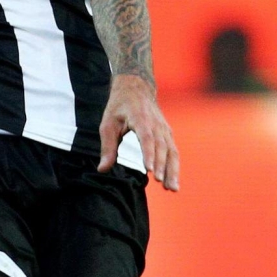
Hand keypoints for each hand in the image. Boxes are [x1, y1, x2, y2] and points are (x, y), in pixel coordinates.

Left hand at [101, 73, 178, 189]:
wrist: (136, 88)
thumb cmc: (119, 106)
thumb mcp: (108, 124)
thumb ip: (107, 147)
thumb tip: (102, 169)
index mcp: (141, 119)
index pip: (147, 138)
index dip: (149, 154)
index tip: (151, 170)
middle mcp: (156, 125)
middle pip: (162, 147)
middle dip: (163, 166)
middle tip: (161, 183)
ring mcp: (164, 129)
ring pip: (172, 152)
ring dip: (173, 171)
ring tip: (172, 189)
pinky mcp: (168, 135)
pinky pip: (173, 152)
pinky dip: (174, 167)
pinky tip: (173, 183)